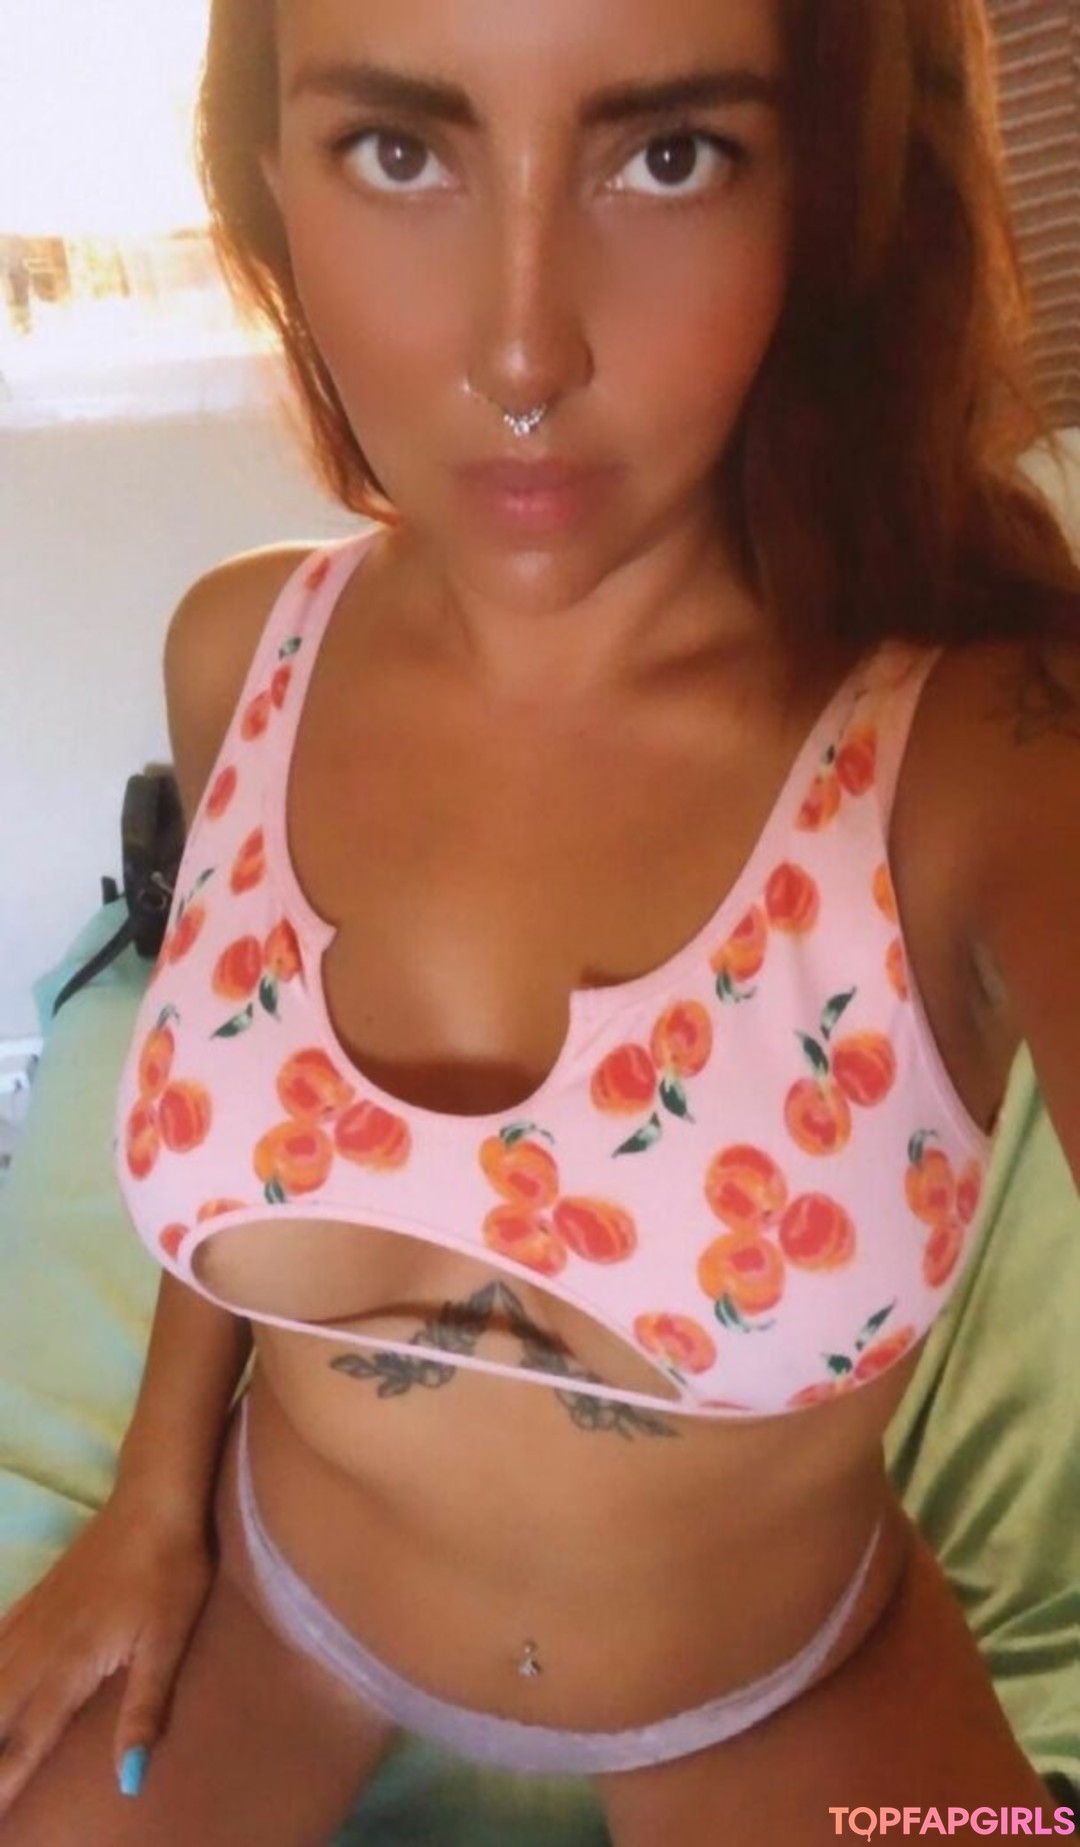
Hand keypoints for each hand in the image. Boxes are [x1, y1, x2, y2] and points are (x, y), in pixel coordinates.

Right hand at [0, 1486, 213, 1813]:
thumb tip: (127, 1779)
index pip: (26, 1741)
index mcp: (72, 1665)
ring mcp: (35, 1615)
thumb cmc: (172, 1569)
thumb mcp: (169, 1640)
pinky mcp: (39, 1593)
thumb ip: (145, 1708)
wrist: (156, 1495)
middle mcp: (41, 1645)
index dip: (4, 1782)